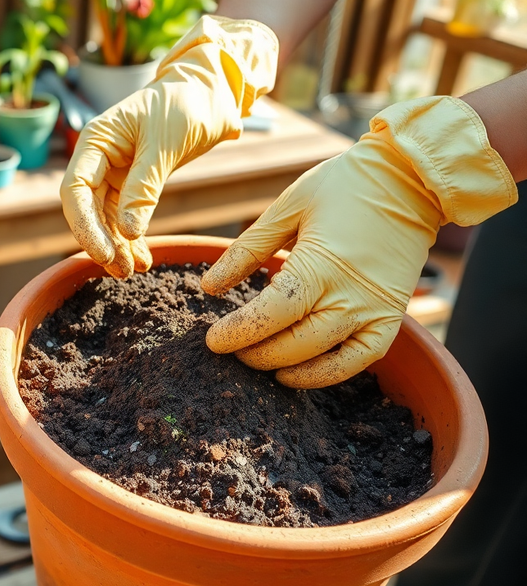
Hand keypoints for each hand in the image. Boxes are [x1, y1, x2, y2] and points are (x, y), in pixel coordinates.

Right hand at [60, 16, 277, 277]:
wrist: (210, 92)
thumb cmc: (184, 104)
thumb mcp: (164, 144)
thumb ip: (144, 187)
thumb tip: (127, 232)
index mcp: (96, 141)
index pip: (75, 189)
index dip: (84, 225)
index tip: (105, 253)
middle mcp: (99, 159)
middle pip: (87, 209)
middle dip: (102, 241)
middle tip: (122, 270)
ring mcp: (115, 172)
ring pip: (106, 217)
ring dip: (118, 245)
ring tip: (135, 270)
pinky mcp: (133, 184)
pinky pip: (126, 217)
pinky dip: (133, 238)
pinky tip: (143, 259)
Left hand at [203, 97, 516, 387]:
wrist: (410, 178)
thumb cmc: (343, 186)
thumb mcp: (287, 208)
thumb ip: (247, 250)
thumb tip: (208, 286)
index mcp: (321, 265)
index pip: (272, 314)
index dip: (239, 332)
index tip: (213, 341)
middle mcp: (350, 295)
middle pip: (294, 343)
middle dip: (256, 353)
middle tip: (230, 350)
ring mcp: (375, 310)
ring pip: (324, 358)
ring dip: (286, 367)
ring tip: (256, 360)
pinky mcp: (392, 316)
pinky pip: (361, 359)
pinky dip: (329, 373)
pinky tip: (297, 372)